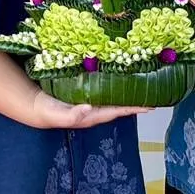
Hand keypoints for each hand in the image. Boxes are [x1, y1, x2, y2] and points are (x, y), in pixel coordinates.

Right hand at [29, 90, 150, 129]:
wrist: (38, 107)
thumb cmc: (48, 112)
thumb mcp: (57, 115)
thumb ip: (72, 114)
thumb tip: (89, 108)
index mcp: (92, 115)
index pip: (116, 111)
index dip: (132, 108)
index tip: (149, 106)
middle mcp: (96, 109)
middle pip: (121, 105)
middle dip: (137, 102)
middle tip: (156, 96)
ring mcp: (92, 101)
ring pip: (115, 97)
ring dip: (129, 93)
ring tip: (145, 87)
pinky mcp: (87, 92)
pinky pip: (106, 89)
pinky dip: (117, 85)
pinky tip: (123, 79)